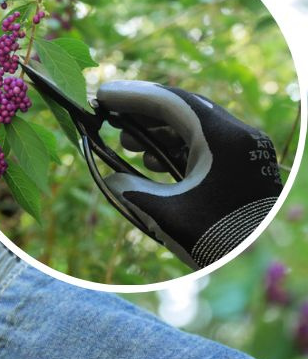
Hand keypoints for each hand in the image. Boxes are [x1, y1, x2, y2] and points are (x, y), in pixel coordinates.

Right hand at [96, 80, 281, 268]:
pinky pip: (204, 146)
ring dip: (158, 131)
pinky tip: (152, 162)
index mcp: (225, 139)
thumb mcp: (165, 216)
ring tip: (127, 143)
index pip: (173, 103)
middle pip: (185, 110)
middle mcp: (240, 137)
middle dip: (144, 112)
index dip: (134, 96)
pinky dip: (174, 148)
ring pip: (194, 127)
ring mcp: (244, 151)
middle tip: (109, 116)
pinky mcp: (242, 167)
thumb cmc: (215, 241)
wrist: (256, 265)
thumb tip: (111, 178)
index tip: (102, 94)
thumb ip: (131, 190)